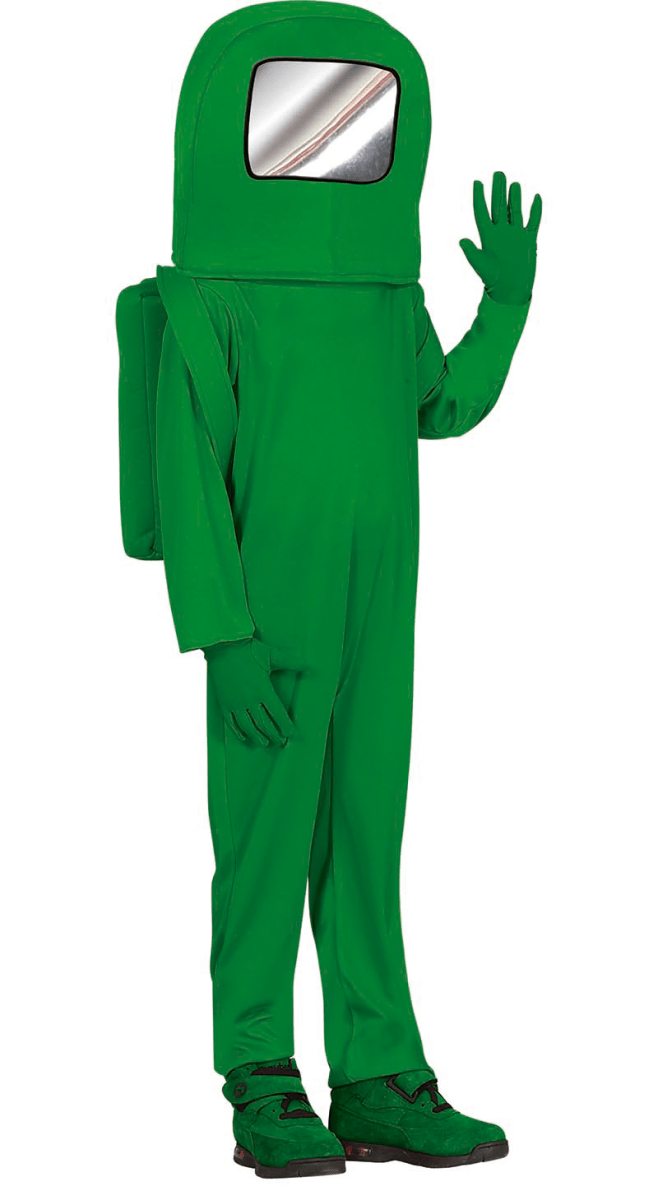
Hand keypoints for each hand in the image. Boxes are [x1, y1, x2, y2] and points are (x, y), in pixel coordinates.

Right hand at [204, 638, 301, 747]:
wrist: (222, 646)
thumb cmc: (248, 650)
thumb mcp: (271, 655)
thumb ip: (289, 661)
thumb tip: (307, 664)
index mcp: (263, 690)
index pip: (277, 714)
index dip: (285, 726)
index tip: (290, 734)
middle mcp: (250, 700)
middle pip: (264, 724)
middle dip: (274, 734)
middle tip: (281, 742)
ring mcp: (236, 703)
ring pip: (248, 726)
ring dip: (258, 736)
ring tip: (265, 743)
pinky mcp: (224, 703)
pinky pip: (231, 723)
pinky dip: (238, 732)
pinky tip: (244, 737)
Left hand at [459, 171, 541, 305]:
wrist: (511, 291)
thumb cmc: (493, 281)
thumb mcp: (481, 265)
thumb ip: (472, 252)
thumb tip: (461, 240)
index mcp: (487, 236)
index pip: (482, 212)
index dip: (479, 197)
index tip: (477, 182)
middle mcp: (501, 233)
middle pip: (499, 207)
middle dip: (498, 190)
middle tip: (498, 173)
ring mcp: (515, 236)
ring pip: (515, 211)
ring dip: (515, 198)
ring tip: (513, 183)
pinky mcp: (528, 240)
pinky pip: (533, 222)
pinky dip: (535, 210)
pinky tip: (536, 198)